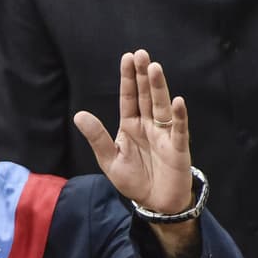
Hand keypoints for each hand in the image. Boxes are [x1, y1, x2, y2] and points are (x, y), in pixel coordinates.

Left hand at [74, 50, 191, 212]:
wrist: (155, 203)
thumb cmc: (135, 180)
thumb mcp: (110, 160)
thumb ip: (97, 137)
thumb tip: (79, 115)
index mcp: (131, 125)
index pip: (129, 97)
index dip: (128, 78)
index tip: (128, 57)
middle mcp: (149, 125)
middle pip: (146, 96)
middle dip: (143, 75)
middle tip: (141, 54)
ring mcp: (164, 134)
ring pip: (162, 107)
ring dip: (159, 88)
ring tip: (155, 68)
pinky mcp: (177, 148)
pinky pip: (179, 129)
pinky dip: (179, 116)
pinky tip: (178, 102)